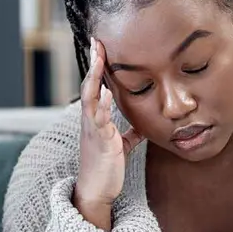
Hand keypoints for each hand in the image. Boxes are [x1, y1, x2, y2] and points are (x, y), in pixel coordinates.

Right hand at [73, 38, 143, 230]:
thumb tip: (143, 125)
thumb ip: (130, 132)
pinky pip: (98, 118)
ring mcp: (93, 129)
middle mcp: (90, 119)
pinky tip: (107, 90)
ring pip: (89, 97)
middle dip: (93, 63)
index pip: (96, 86)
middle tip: (95, 41)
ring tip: (98, 57)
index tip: (100, 47)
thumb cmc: (106, 167)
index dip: (97, 66)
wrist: (97, 190)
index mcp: (95, 118)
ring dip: (94, 76)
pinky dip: (101, 103)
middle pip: (89, 84)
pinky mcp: (100, 140)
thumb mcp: (121, 145)